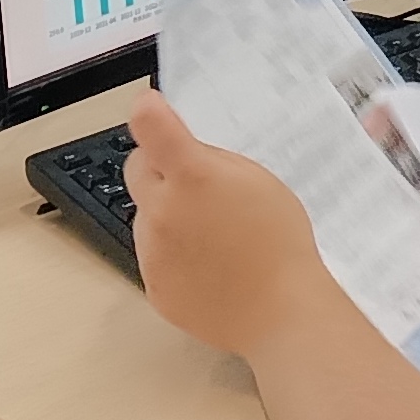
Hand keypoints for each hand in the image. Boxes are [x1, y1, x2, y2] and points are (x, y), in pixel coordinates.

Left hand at [129, 96, 348, 354]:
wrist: (281, 313)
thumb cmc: (280, 241)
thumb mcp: (257, 181)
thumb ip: (215, 162)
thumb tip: (184, 155)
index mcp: (193, 177)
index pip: (151, 128)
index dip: (147, 112)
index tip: (149, 107)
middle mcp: (164, 211)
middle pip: (138, 169)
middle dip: (160, 168)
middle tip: (196, 185)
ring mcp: (153, 252)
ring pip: (145, 214)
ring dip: (167, 214)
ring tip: (212, 237)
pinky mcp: (153, 286)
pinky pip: (152, 255)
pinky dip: (171, 254)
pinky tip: (207, 267)